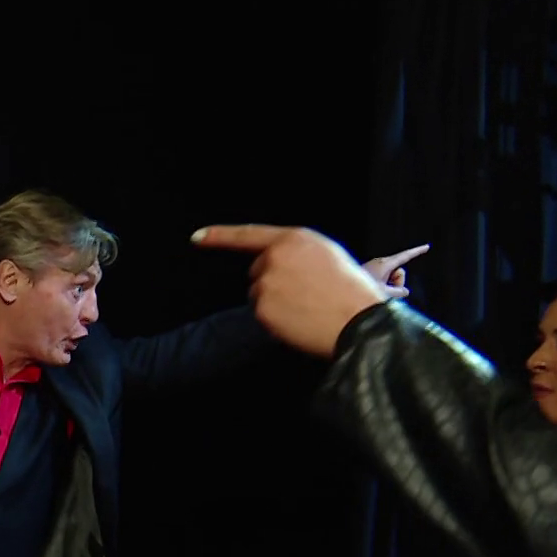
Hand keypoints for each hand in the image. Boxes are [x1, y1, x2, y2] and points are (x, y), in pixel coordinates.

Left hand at [191, 225, 391, 357]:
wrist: (359, 320)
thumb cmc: (350, 290)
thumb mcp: (326, 255)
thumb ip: (296, 253)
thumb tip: (273, 261)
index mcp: (294, 238)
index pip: (248, 234)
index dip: (219, 236)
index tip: (198, 237)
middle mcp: (274, 257)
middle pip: (257, 272)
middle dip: (273, 283)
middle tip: (307, 295)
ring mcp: (266, 283)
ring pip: (259, 295)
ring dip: (276, 304)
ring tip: (308, 308)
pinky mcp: (262, 308)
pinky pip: (262, 315)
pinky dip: (276, 321)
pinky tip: (299, 321)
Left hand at [361, 244, 430, 299]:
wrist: (342, 293)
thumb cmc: (360, 293)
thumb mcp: (385, 294)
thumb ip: (400, 292)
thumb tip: (404, 291)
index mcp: (384, 264)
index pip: (405, 256)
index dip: (417, 252)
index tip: (427, 246)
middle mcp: (380, 264)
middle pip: (400, 273)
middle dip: (397, 283)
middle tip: (384, 290)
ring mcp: (376, 269)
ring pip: (393, 280)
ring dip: (389, 288)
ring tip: (376, 291)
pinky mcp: (372, 275)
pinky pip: (385, 282)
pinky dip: (383, 288)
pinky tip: (373, 291)